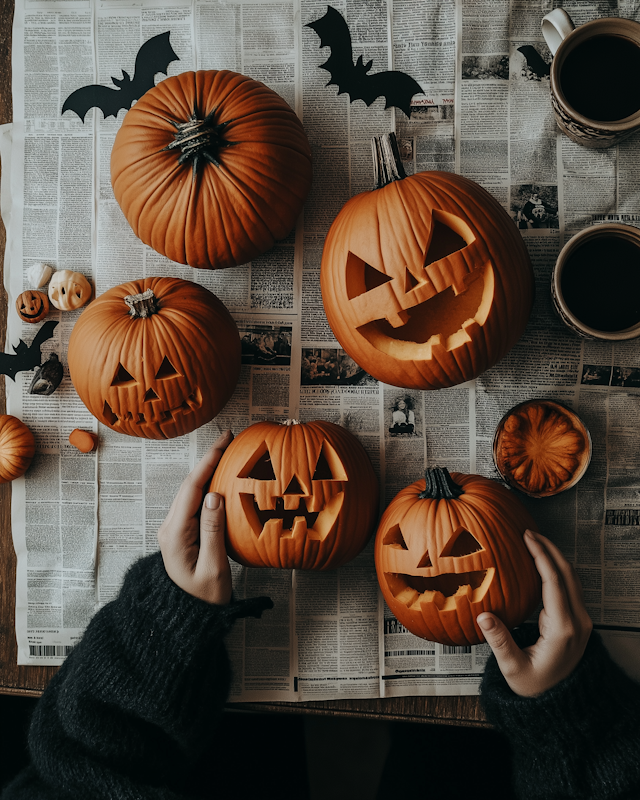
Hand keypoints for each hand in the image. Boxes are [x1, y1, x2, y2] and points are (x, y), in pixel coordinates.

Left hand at [157, 430, 232, 604]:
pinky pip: (193, 502)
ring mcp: (173, 529)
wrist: (188, 618)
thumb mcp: (214, 567)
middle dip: (209, 459)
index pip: (192, 488)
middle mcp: (169, 527)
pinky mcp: (180, 532)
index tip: (225, 441)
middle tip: (230, 439)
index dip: (208, 461)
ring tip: (227, 452)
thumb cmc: (204, 598)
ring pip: (190, 491)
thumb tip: (214, 495)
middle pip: (189, 485)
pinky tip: (220, 478)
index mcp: (175, 534)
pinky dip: (207, 485)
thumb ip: (213, 531)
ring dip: (207, 470)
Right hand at [477, 529, 591, 696]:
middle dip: (548, 548)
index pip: (554, 581)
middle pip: (567, 573)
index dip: (541, 555)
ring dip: (554, 557)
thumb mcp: (513, 667)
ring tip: (533, 542)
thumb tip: (482, 616)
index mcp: (562, 628)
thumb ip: (499, 640)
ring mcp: (581, 620)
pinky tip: (540, 563)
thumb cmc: (534, 686)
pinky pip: (569, 587)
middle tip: (528, 532)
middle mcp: (577, 621)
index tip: (527, 537)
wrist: (558, 703)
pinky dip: (556, 570)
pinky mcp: (577, 621)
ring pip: (571, 578)